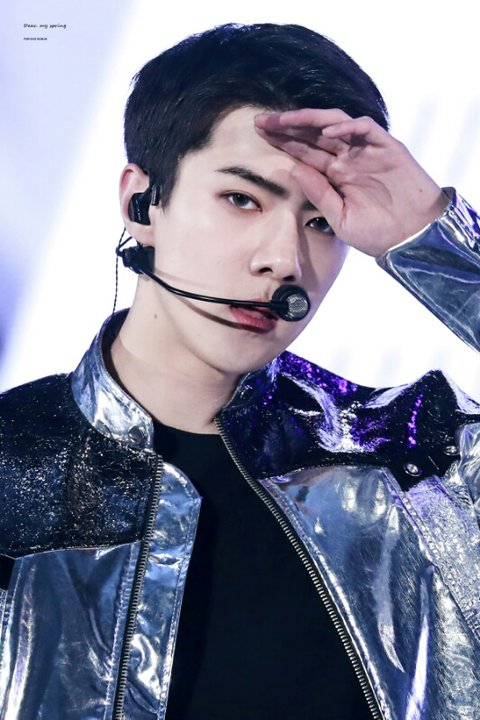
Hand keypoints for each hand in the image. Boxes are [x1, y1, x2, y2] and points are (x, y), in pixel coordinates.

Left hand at [255, 109, 448, 256]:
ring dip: (310, 119)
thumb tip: (293, 170)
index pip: (305, 151)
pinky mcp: (388, 148)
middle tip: (261, 120)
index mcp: (336, 175)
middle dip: (288, 126)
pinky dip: (347, 126)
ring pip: (336, 124)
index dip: (283, 142)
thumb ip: (319, 194)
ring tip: (286, 120)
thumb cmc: (378, 234)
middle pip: (314, 134)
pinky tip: (327, 131)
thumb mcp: (339, 218)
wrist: (413, 239)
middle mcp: (350, 158)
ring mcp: (368, 151)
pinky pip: (365, 128)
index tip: (258, 135)